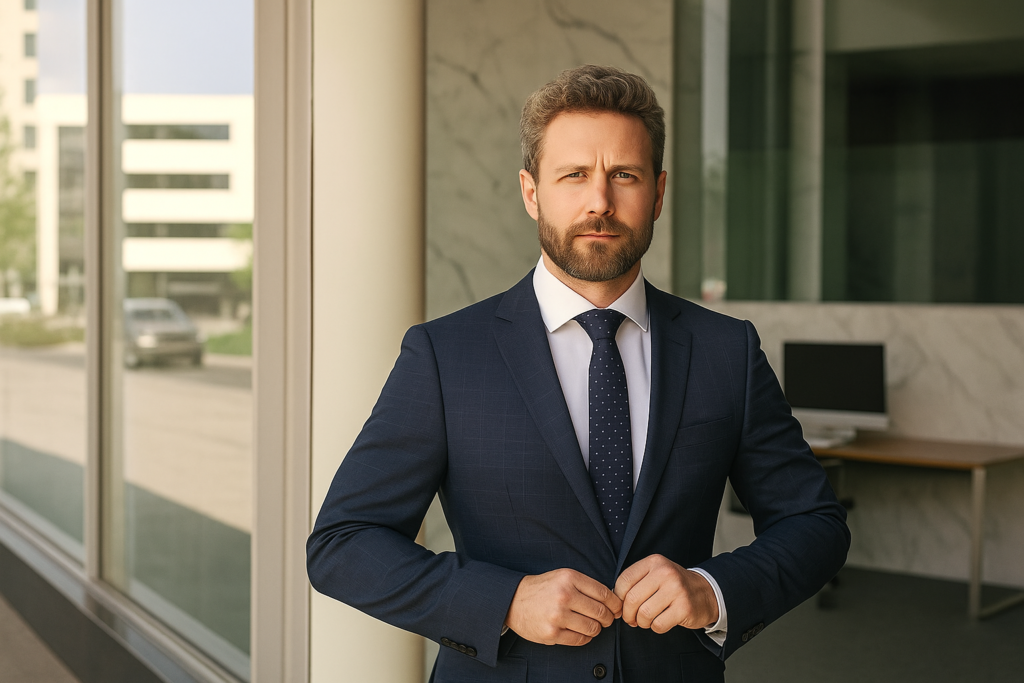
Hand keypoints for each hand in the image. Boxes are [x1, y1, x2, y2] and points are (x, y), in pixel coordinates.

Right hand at [504, 568, 622, 645]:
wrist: (513, 600)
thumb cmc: (542, 588)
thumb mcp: (563, 576)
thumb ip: (586, 585)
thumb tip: (613, 600)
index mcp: (569, 578)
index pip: (604, 593)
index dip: (615, 604)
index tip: (616, 608)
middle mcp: (564, 596)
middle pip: (601, 612)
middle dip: (608, 618)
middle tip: (607, 619)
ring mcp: (557, 616)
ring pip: (593, 628)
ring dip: (597, 629)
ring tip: (592, 625)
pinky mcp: (552, 633)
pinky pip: (580, 640)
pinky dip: (585, 638)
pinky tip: (581, 632)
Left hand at [614, 555, 718, 632]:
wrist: (705, 592)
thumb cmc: (673, 585)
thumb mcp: (655, 574)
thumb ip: (635, 581)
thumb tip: (613, 600)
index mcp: (654, 562)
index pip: (624, 580)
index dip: (618, 598)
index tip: (621, 606)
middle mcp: (665, 573)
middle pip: (632, 599)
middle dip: (628, 614)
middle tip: (631, 619)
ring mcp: (676, 590)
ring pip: (644, 614)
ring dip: (642, 622)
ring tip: (646, 620)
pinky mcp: (684, 608)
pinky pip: (658, 625)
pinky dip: (656, 627)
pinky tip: (661, 621)